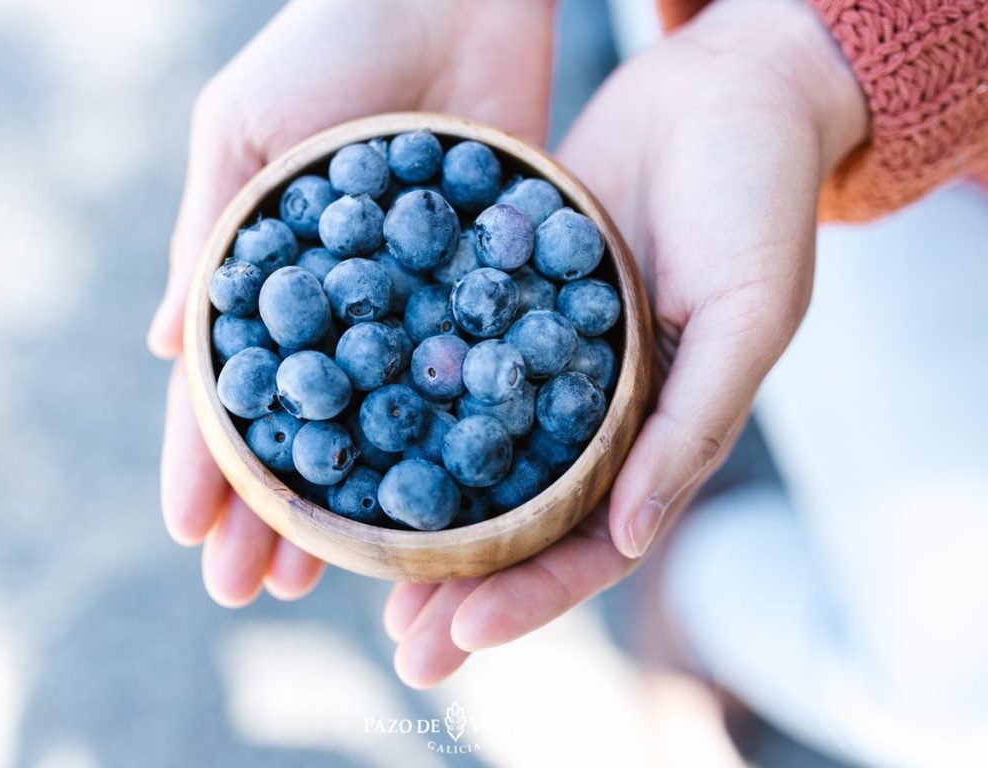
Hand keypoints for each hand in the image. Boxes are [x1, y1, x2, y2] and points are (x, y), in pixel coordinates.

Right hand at [147, 0, 554, 605]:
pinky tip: (440, 502)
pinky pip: (469, 377)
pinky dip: (451, 442)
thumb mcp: (243, 136)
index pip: (231, 389)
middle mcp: (344, 306)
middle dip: (275, 508)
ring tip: (333, 576)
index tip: (194, 537)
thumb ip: (208, 242)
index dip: (208, 463)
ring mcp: (416, 304)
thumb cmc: (329, 44)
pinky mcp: (488, 287)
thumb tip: (161, 350)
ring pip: (383, 425)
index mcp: (273, 274)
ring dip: (353, 500)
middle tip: (256, 590)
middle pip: (305, 426)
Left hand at [385, 0, 867, 685]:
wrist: (721, 92)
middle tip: (399, 640)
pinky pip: (449, 363)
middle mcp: (595, 413)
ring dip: (423, 515)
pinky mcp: (502, 299)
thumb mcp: (749, 312)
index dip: (534, 595)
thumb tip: (632, 536)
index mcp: (659, 434)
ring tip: (356, 564)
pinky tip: (349, 432)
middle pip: (521, 520)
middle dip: (463, 584)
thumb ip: (696, 423)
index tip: (465, 632)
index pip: (594, 542)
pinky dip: (404, 404)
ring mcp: (542, 360)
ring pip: (474, 455)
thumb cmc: (758, 202)